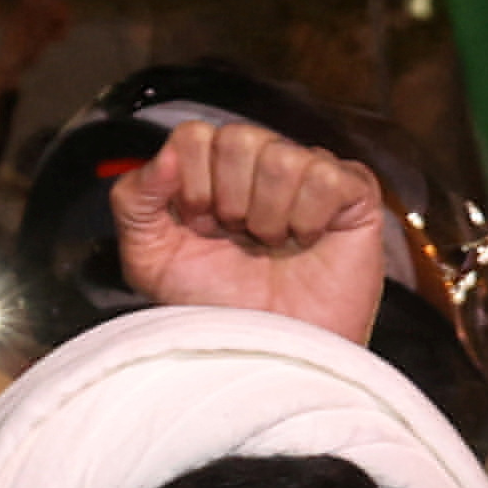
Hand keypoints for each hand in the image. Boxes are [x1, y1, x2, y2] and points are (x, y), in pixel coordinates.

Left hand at [111, 121, 389, 339]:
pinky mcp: (353, 193)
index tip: (199, 226)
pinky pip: (327, 176)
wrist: (268, 352)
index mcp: (211, 170)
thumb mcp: (149, 258)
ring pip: (282, 157)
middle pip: (238, 137)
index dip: (191, 183)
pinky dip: (309, 219)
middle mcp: (259, 164)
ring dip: (269, 216)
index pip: (193, 135)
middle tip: (238, 237)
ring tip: (273, 244)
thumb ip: (135, 198)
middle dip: (229, 200)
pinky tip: (308, 241)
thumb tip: (165, 153)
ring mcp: (308, 174)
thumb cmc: (214, 307)